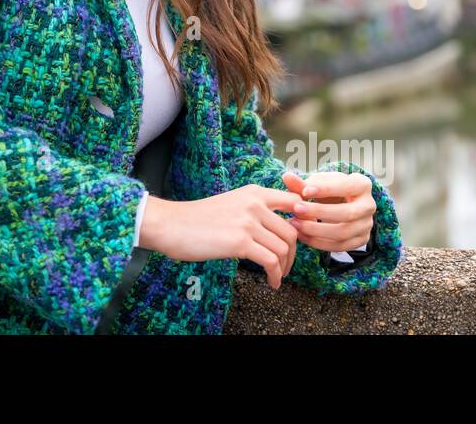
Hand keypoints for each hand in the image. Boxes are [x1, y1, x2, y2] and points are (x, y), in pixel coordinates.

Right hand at [140, 185, 300, 290]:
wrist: (171, 225)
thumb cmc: (197, 218)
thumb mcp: (231, 204)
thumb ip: (254, 210)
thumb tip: (277, 228)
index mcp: (253, 192)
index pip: (294, 201)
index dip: (304, 220)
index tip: (299, 238)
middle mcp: (254, 204)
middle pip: (291, 231)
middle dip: (293, 253)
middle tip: (285, 265)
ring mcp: (248, 222)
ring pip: (283, 248)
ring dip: (285, 267)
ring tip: (277, 276)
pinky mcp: (240, 242)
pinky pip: (271, 262)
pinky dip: (275, 276)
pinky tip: (271, 282)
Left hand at [281, 169, 374, 253]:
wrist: (340, 204)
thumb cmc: (328, 190)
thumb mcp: (318, 183)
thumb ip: (302, 183)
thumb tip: (286, 177)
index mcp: (362, 184)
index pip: (347, 186)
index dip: (326, 189)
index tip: (305, 191)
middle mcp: (369, 205)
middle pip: (347, 213)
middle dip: (319, 212)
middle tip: (296, 209)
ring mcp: (366, 225)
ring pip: (343, 232)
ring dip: (316, 230)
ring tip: (295, 223)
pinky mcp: (360, 240)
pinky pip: (339, 246)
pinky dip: (318, 242)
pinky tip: (301, 235)